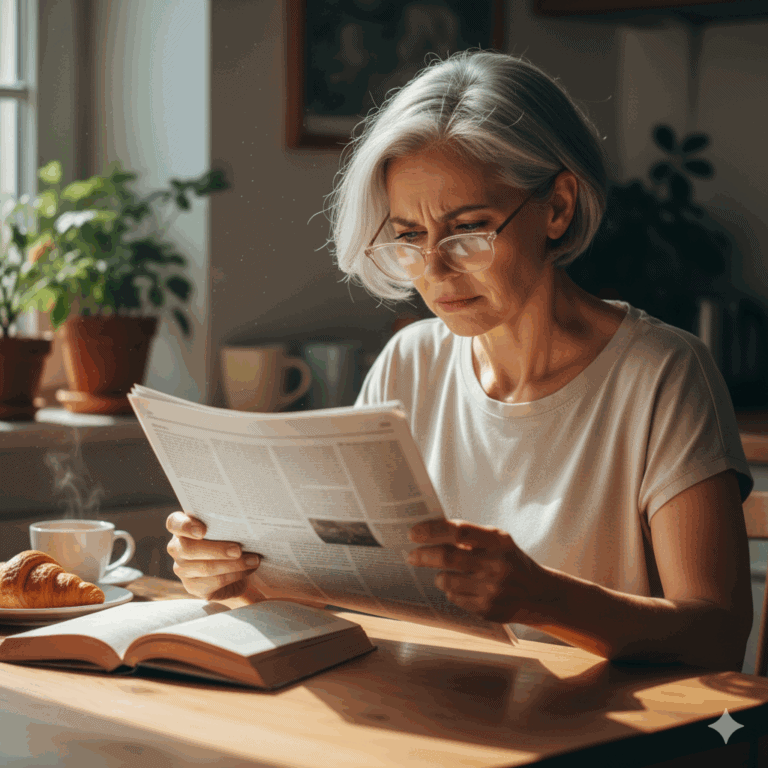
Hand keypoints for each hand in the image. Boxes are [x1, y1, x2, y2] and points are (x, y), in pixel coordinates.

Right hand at [166, 512, 260, 600]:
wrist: (235, 566)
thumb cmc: (230, 538)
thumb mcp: (226, 527)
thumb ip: (226, 523)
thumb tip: (245, 522)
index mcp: (182, 527)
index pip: (174, 523)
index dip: (185, 526)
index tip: (202, 530)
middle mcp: (177, 548)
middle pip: (189, 549)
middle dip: (217, 549)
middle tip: (238, 550)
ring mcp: (182, 569)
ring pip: (205, 568)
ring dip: (233, 564)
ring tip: (253, 560)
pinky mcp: (193, 587)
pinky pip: (214, 582)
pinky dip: (234, 575)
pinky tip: (248, 570)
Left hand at [407, 519, 548, 622]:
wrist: (539, 593)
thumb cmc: (509, 560)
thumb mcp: (498, 540)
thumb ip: (469, 536)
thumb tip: (428, 530)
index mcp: (497, 542)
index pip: (458, 533)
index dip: (432, 531)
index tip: (413, 533)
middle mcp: (496, 565)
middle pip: (447, 558)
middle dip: (423, 556)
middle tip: (411, 556)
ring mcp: (492, 590)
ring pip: (446, 581)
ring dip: (440, 576)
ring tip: (448, 574)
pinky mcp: (487, 610)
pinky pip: (454, 598)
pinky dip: (453, 591)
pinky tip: (465, 588)